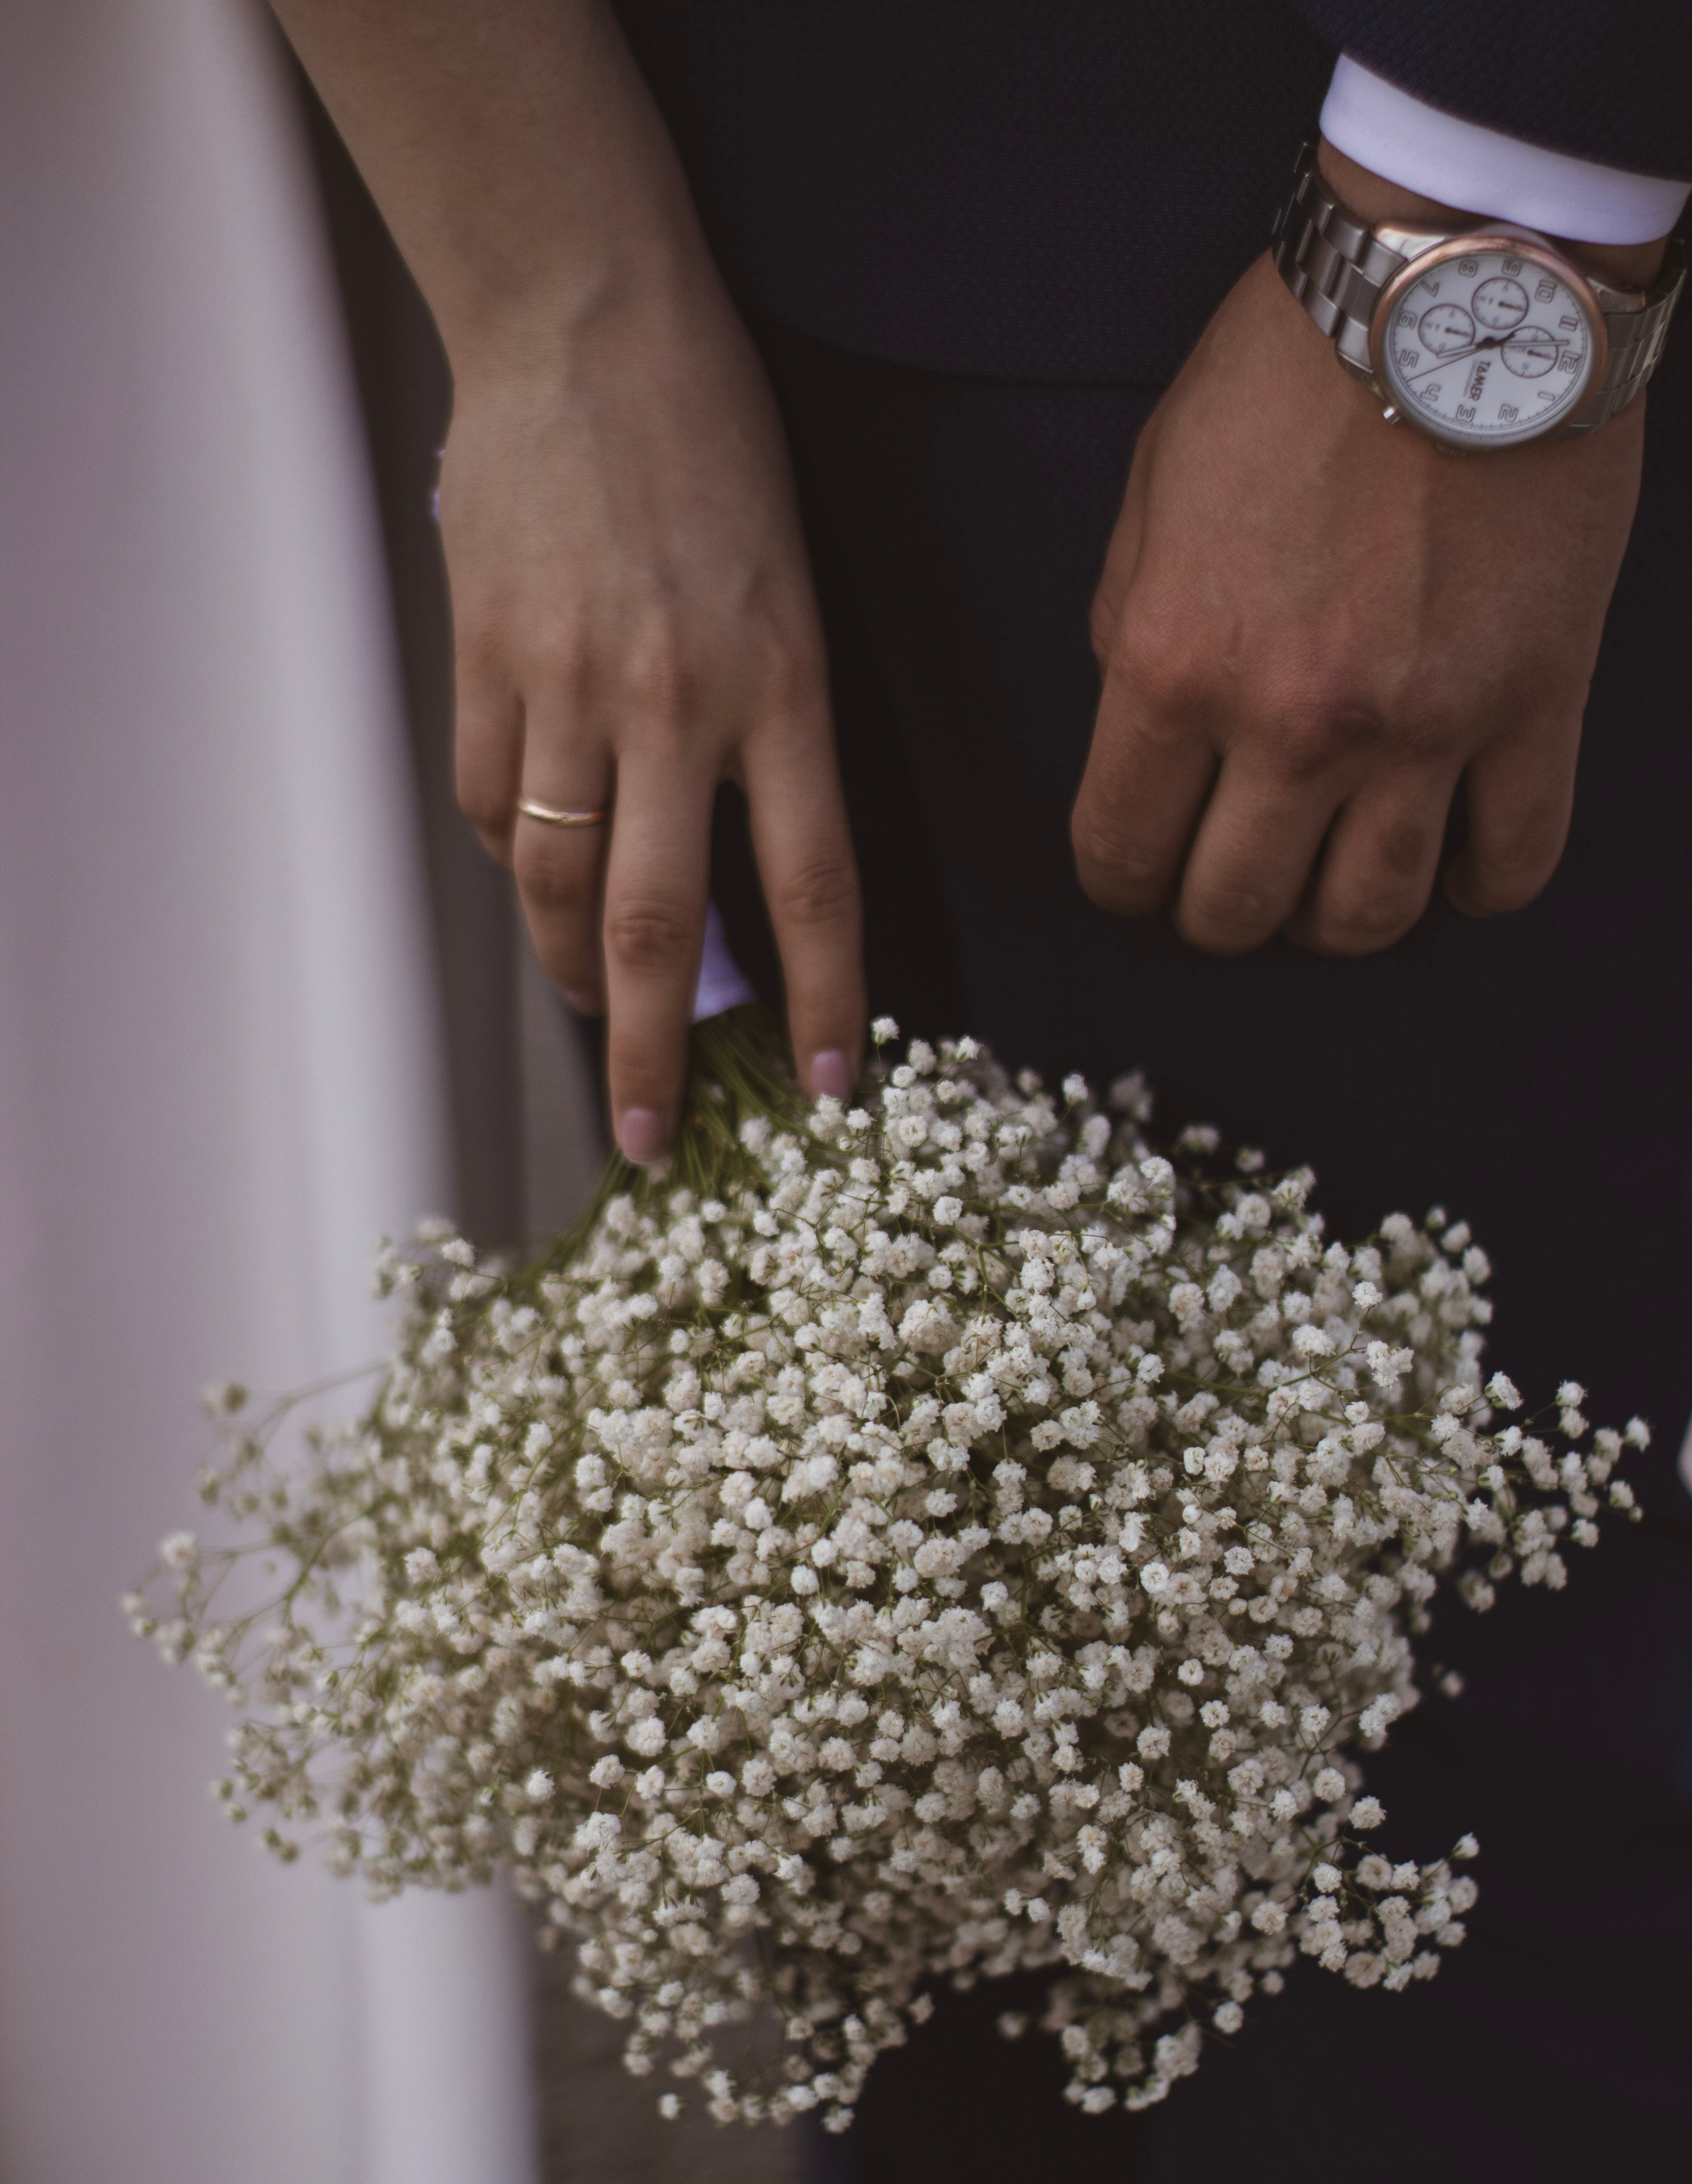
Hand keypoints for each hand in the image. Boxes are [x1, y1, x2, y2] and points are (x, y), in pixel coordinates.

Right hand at [445, 271, 863, 1160]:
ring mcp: (569, 686)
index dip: (824, 1000)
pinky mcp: (485, 661)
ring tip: (587, 1013)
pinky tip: (532, 867)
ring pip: (556, 881)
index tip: (829, 1085)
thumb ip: (773, 730)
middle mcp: (677, 703)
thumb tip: (731, 867)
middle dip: (651, 1049)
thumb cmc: (712, 448)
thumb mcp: (788, 588)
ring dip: (569, 970)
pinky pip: (492, 803)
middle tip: (646, 1134)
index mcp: (782, 683)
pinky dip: (514, 855)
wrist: (588, 325)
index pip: (814, 882)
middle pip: (659, 920)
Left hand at [1073, 153, 1654, 957]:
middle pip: (1238, 908)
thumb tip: (1147, 742)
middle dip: (1216, 913)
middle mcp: (1295, 721)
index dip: (1120, 881)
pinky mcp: (1537, 703)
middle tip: (1229, 877)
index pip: (1121, 852)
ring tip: (1331, 882)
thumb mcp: (1151, 499)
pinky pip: (1512, 861)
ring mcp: (1425, 725)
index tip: (1137, 872)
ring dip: (1335, 921)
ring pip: (1370, 916)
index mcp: (1179, 667)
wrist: (1455, 286)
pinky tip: (1452, 863)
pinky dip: (1477, 888)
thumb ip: (1136, 636)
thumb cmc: (1290, 377)